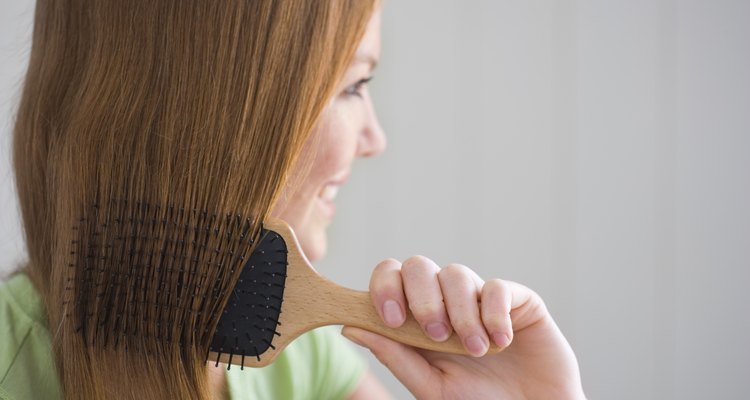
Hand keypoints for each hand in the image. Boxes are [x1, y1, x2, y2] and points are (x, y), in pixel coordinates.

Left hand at [342, 256, 585, 399]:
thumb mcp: (430, 385)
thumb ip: (394, 356)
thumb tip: (349, 328)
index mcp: (417, 318)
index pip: (390, 277)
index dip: (384, 287)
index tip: (391, 319)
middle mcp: (445, 301)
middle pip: (418, 265)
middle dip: (422, 298)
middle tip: (435, 335)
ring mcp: (480, 297)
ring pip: (456, 274)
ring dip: (461, 314)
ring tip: (476, 351)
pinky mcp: (516, 299)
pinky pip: (498, 287)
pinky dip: (494, 313)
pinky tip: (500, 341)